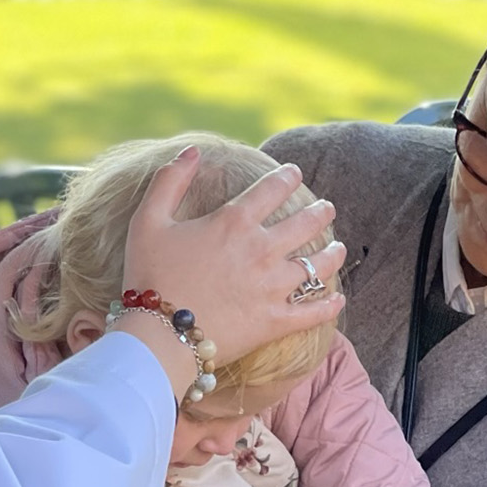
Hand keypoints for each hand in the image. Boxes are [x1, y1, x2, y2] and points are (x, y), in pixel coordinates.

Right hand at [119, 149, 344, 383]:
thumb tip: (192, 151)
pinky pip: (313, 313)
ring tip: (339, 247)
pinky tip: (338, 299)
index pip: (272, 189)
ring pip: (318, 265)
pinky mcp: (275, 321)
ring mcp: (273, 287)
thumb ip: (168, 181)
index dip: (287, 177)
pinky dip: (329, 305)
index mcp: (234, 222)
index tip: (294, 173)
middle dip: (320, 211)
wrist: (159, 335)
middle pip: (304, 223)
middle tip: (327, 208)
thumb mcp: (147, 220)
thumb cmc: (150, 276)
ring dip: (332, 253)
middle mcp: (262, 250)